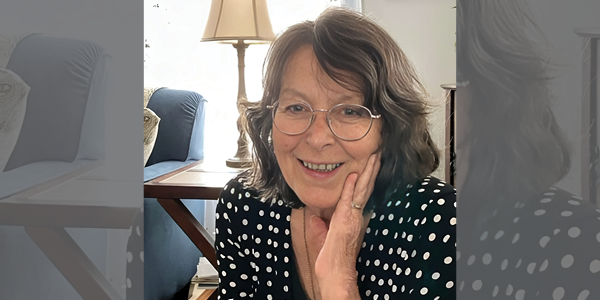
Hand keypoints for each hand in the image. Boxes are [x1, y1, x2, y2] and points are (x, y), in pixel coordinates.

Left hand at [308, 153, 380, 298]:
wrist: (334, 268)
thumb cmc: (330, 254)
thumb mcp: (324, 232)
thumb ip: (322, 221)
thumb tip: (316, 215)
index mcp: (353, 215)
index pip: (361, 192)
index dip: (367, 177)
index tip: (371, 163)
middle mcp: (357, 214)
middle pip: (366, 186)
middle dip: (372, 169)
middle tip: (378, 152)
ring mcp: (353, 216)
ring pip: (362, 189)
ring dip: (368, 172)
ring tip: (374, 157)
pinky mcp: (346, 219)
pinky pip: (349, 199)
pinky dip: (351, 187)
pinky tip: (354, 174)